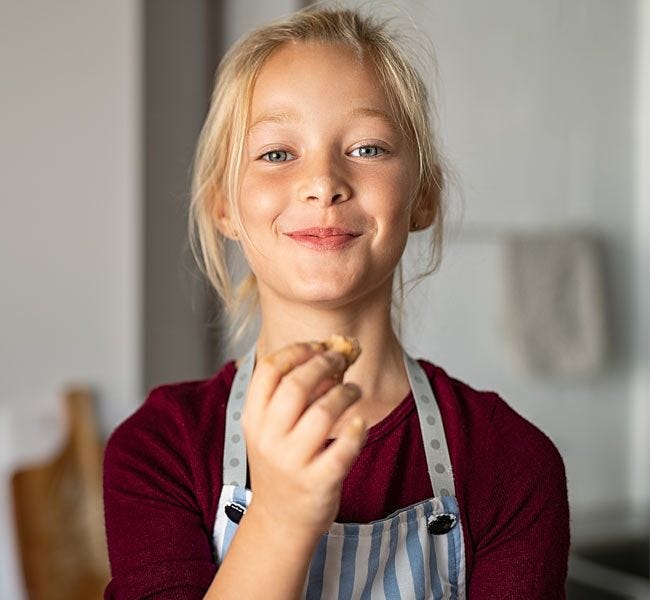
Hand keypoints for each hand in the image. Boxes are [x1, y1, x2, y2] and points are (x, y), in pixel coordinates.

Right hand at [241, 342, 365, 541]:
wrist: (281, 520)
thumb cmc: (283, 463)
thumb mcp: (275, 429)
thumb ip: (297, 393)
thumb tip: (334, 353)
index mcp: (253, 419)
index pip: (269, 370)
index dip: (297, 350)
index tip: (319, 345)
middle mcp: (268, 439)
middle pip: (296, 385)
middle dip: (325, 364)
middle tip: (342, 359)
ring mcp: (292, 463)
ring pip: (322, 413)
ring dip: (344, 393)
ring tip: (354, 391)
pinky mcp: (318, 483)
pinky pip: (343, 448)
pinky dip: (356, 430)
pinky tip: (359, 422)